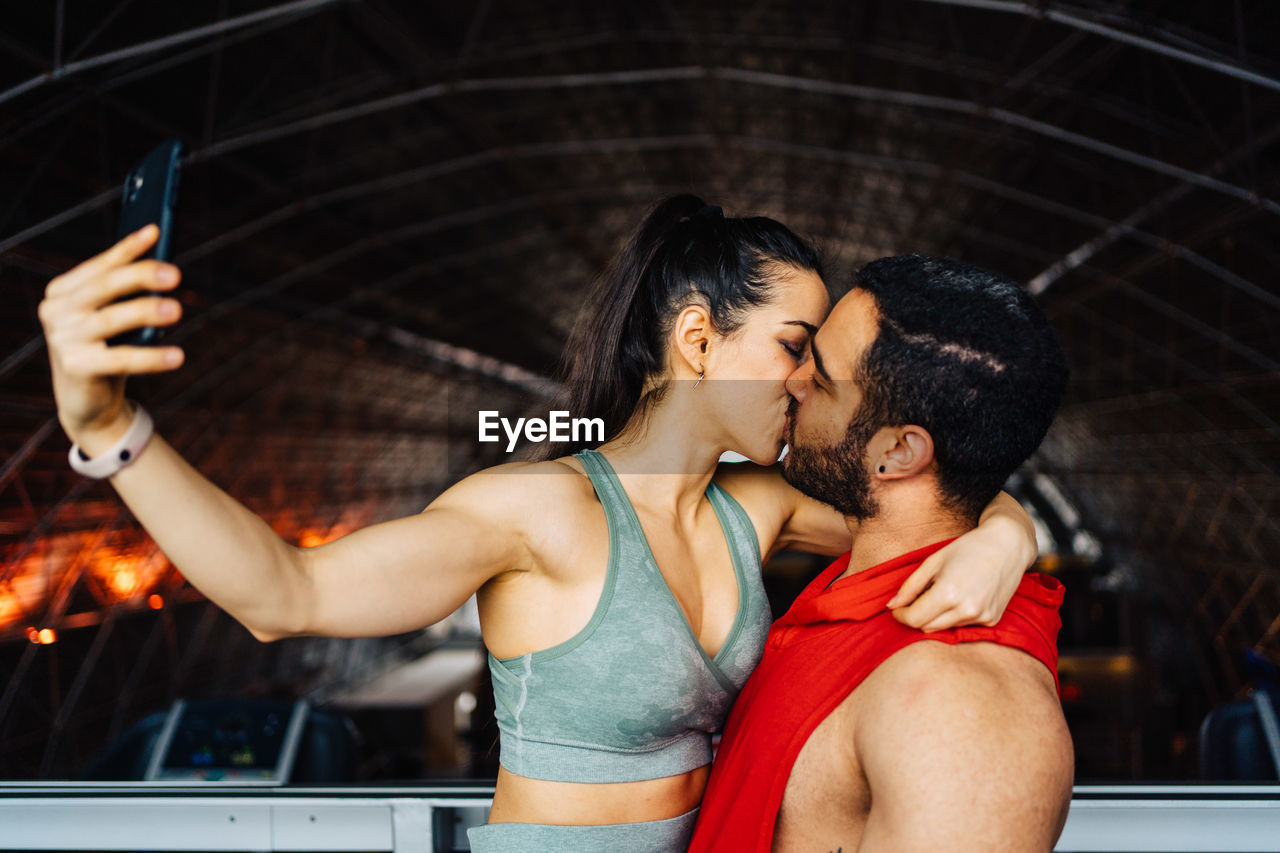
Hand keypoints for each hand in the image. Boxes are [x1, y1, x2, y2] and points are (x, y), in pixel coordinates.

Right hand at [39, 224, 184, 450]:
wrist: (87, 400)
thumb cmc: (107, 347)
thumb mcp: (113, 316)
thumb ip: (128, 293)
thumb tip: (164, 266)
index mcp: (63, 291)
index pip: (100, 265)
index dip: (128, 248)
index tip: (156, 231)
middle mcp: (57, 311)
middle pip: (104, 287)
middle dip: (141, 276)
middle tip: (175, 274)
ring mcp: (63, 339)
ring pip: (112, 319)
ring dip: (146, 311)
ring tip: (177, 309)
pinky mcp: (76, 367)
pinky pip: (121, 359)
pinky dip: (151, 357)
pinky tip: (178, 356)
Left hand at [885, 515, 1033, 631]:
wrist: (1008, 545)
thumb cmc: (968, 548)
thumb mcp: (933, 562)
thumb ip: (910, 586)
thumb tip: (891, 605)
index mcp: (948, 594)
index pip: (914, 619)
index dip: (901, 615)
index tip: (896, 608)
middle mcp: (966, 610)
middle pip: (927, 627)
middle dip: (916, 616)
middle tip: (916, 599)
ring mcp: (981, 617)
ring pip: (944, 628)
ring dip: (936, 616)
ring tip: (943, 591)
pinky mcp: (992, 620)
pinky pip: (962, 625)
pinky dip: (955, 616)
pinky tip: (962, 596)